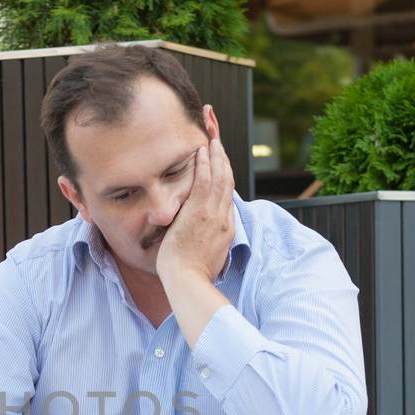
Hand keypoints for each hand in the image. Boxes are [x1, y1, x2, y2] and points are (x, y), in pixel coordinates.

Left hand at [157, 104, 237, 286]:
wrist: (188, 283)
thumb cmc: (191, 275)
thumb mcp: (204, 255)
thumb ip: (204, 240)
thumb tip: (199, 234)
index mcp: (225, 227)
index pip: (226, 193)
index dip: (223, 171)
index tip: (218, 157)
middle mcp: (224, 217)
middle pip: (226, 178)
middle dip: (222, 153)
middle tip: (216, 132)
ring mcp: (213, 214)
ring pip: (219, 175)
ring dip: (216, 152)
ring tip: (211, 132)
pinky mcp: (200, 213)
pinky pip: (205, 181)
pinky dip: (206, 163)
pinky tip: (202, 148)